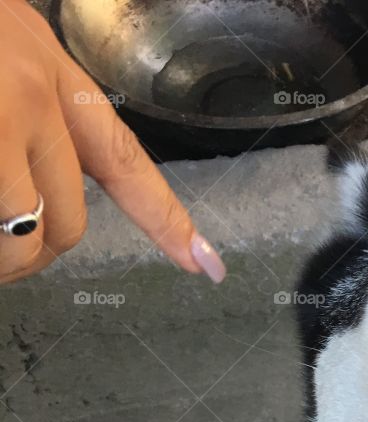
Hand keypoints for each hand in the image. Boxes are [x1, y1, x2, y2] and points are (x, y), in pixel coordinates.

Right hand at [0, 0, 224, 283]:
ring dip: (0, 261)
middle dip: (29, 258)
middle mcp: (29, 91)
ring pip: (21, 235)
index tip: (207, 266)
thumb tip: (29, 207)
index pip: (121, 159)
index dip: (166, 219)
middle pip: (67, 223)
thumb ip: (19, 110)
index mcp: (44, 68)